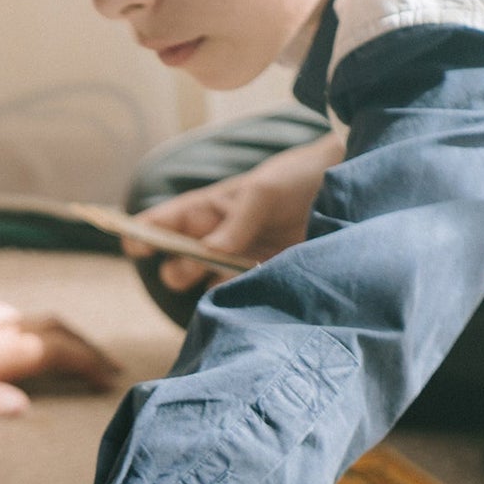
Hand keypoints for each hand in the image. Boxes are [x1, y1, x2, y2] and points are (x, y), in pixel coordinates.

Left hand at [0, 302, 121, 419]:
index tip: (111, 380)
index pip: (56, 352)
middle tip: (106, 369)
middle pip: (53, 331)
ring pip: (33, 325)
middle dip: (83, 347)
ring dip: (61, 338)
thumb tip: (24, 408)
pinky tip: (22, 341)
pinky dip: (31, 334)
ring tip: (76, 357)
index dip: (87, 363)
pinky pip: (10, 326)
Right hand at [121, 131, 344, 295]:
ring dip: (208, 289)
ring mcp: (235, 263)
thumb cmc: (298, 179)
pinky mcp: (258, 281)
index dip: (141, 234)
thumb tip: (207, 256)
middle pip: (175, 265)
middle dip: (180, 269)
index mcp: (206, 210)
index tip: (135, 246)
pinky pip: (233, 300)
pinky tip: (250, 295)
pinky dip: (234, 304)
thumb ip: (234, 224)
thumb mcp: (264, 192)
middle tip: (204, 262)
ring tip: (236, 276)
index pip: (161, 223)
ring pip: (201, 288)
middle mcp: (213, 240)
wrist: (348, 195)